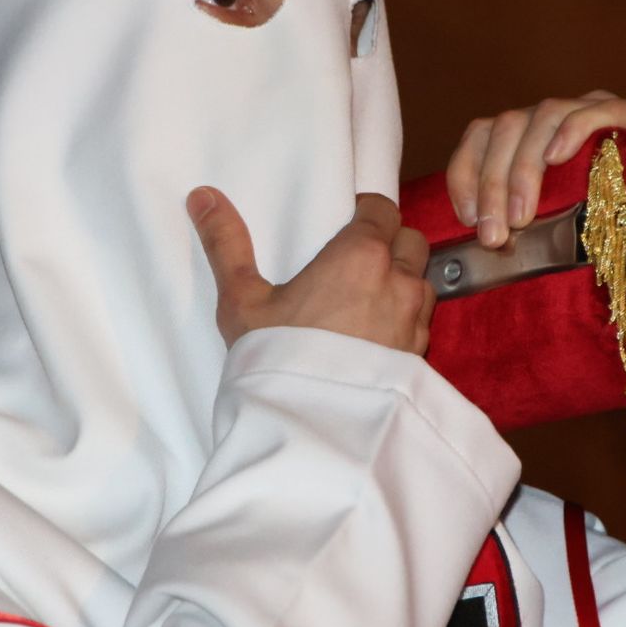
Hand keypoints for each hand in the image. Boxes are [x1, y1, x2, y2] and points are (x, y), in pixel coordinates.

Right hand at [187, 188, 435, 354]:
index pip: (382, 210)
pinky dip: (405, 322)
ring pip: (421, 283)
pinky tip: (376, 339)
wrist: (313, 430)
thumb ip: (226, 244)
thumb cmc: (277, 358)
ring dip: (402, 284)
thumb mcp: (242, 300)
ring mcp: (415, 321)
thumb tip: (203, 196)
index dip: (367, 213)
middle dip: (391, 244)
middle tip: (355, 262)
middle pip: (410, 241)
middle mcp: (398, 281)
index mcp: (360, 255)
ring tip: (367, 302)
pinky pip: (421, 325)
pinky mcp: (421, 358)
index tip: (347, 224)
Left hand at [447, 91, 625, 247]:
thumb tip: (485, 244)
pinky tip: (559, 159)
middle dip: (491, 183)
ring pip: (544, 116)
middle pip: (507, 126)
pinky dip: (573, 130)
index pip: (484, 133)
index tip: (465, 217)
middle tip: (493, 236)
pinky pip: (599, 110)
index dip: (466, 170)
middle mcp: (564, 116)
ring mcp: (602, 109)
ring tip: (522, 217)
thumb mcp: (567, 223)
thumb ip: (530, 221)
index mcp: (538, 138)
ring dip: (523, 169)